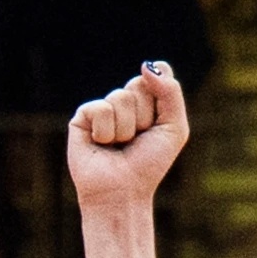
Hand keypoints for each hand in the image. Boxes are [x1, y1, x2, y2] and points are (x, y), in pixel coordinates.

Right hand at [66, 62, 189, 210]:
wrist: (123, 192)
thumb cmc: (148, 164)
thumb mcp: (174, 128)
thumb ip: (171, 92)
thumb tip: (147, 65)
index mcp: (147, 101)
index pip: (158, 75)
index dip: (160, 100)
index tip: (156, 125)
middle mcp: (124, 101)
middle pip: (140, 84)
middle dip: (144, 115)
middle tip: (137, 139)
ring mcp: (103, 108)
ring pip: (121, 97)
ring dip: (126, 128)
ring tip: (119, 145)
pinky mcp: (83, 117)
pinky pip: (101, 109)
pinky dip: (107, 132)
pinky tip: (103, 145)